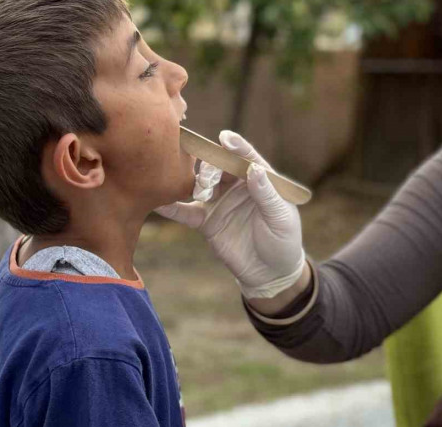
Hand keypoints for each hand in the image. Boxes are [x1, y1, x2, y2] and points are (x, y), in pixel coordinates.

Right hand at [155, 131, 304, 298]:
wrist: (270, 273)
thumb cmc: (283, 241)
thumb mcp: (281, 217)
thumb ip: (266, 194)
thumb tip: (255, 169)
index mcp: (259, 178)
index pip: (246, 157)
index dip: (236, 146)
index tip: (225, 138)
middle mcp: (236, 185)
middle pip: (218, 165)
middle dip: (211, 166)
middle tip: (209, 179)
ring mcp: (219, 201)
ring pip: (200, 183)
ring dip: (194, 182)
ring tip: (197, 191)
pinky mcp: (206, 220)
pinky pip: (186, 211)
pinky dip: (172, 207)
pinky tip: (158, 203)